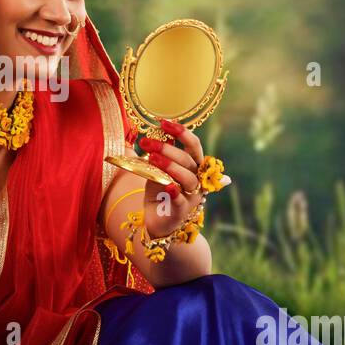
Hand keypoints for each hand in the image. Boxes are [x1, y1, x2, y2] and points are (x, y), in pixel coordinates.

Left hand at [138, 118, 206, 237]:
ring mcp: (192, 196)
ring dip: (170, 166)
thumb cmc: (160, 192)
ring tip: (152, 158)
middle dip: (168, 149)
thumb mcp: (158, 170)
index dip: (182, 133)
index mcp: (193, 167)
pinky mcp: (182, 211)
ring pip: (187, 178)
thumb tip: (158, 133)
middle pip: (188, 160)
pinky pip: (181, 200)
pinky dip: (175, 192)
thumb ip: (161, 154)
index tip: (164, 123)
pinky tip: (166, 185)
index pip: (194, 146)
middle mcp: (197, 180)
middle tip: (147, 142)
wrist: (157, 221)